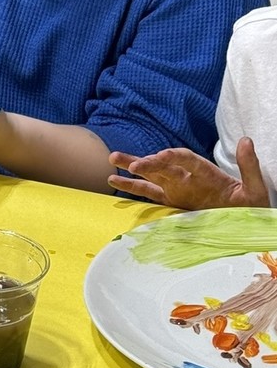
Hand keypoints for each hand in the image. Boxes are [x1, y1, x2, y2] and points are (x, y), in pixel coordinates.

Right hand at [107, 138, 269, 209]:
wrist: (247, 226)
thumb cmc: (251, 207)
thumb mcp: (255, 188)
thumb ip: (249, 166)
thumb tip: (246, 141)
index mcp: (205, 172)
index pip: (185, 159)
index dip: (173, 156)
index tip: (160, 156)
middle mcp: (187, 177)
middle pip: (163, 165)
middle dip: (148, 163)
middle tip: (132, 164)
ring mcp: (178, 188)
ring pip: (151, 175)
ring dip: (133, 166)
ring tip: (112, 159)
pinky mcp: (172, 201)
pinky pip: (149, 192)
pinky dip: (131, 187)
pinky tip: (114, 180)